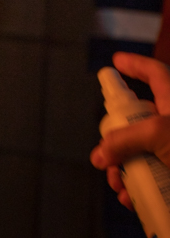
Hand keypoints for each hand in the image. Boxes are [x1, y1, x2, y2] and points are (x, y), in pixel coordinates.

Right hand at [90, 52, 169, 209]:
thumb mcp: (158, 133)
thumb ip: (124, 139)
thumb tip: (100, 155)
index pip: (154, 73)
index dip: (136, 65)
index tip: (117, 62)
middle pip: (138, 122)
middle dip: (116, 140)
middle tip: (106, 154)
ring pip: (141, 153)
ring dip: (123, 170)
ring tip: (118, 184)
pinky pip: (153, 176)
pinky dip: (139, 187)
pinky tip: (131, 197)